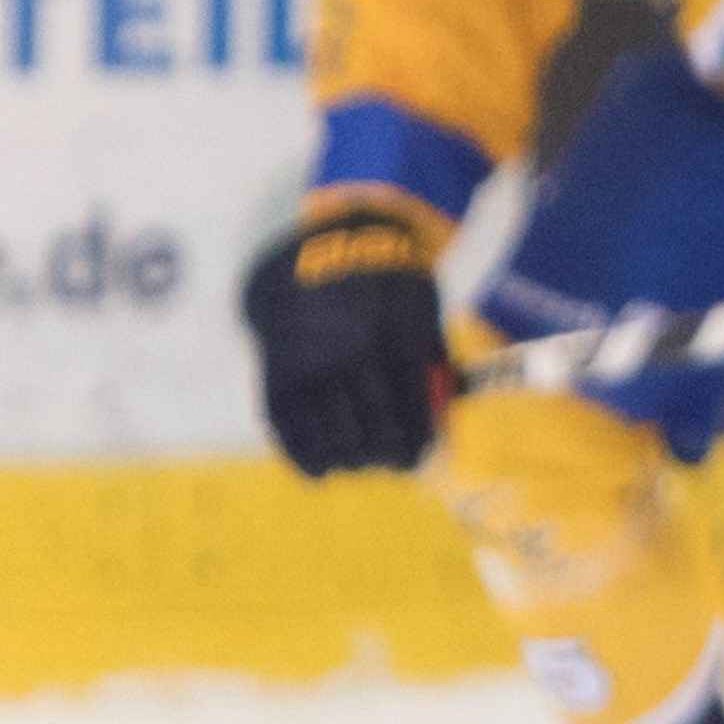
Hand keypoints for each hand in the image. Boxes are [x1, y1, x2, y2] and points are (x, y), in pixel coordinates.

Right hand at [239, 202, 451, 477]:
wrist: (317, 250)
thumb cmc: (384, 285)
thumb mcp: (421, 308)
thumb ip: (433, 361)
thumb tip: (446, 416)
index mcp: (395, 336)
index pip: (410, 408)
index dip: (414, 441)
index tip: (415, 457)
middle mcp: (350, 352)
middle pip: (371, 426)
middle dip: (382, 454)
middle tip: (389, 462)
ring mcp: (310, 361)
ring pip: (329, 431)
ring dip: (346, 458)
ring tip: (357, 462)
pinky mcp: (277, 367)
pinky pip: (286, 423)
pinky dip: (301, 454)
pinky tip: (318, 472)